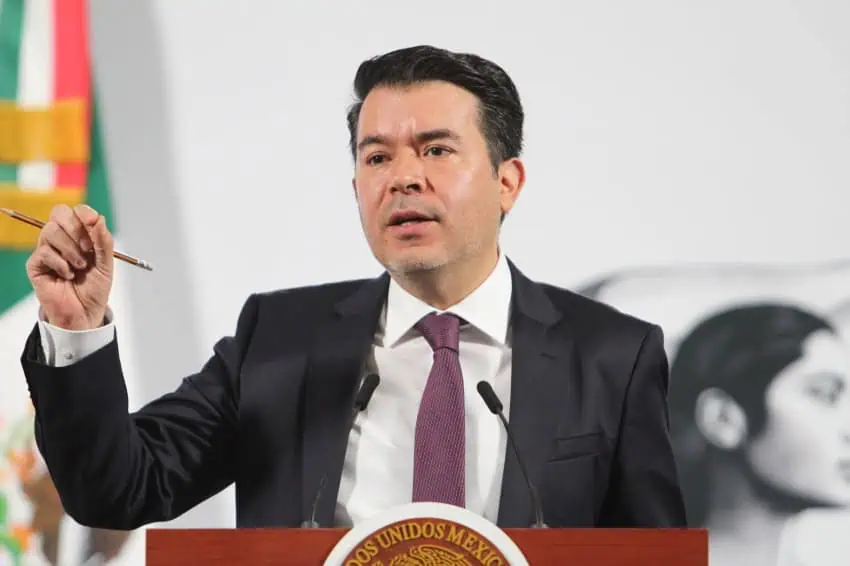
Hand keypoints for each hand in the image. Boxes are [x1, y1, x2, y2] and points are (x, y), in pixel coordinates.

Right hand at [26, 204, 113, 329]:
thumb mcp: (106, 264)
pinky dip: (61, 264)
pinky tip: (68, 275)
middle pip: (59, 213)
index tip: (93, 223)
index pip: (75, 211)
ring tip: (80, 267)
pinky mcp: (36, 264)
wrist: (85, 313)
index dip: (84, 213)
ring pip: (50, 231)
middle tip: (88, 250)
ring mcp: (47, 250)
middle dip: (76, 230)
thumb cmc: (94, 289)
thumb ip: (104, 242)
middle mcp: (62, 239)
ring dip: (71, 250)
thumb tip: (99, 219)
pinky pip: (44, 252)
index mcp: (79, 235)